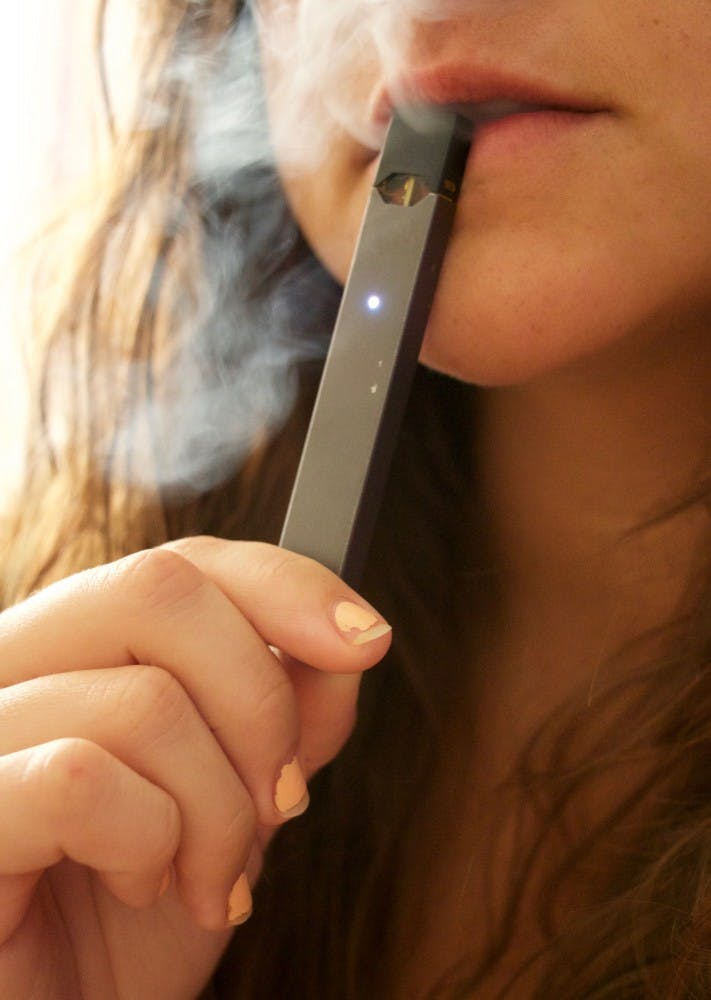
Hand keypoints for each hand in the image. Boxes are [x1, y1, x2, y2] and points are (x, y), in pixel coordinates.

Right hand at [0, 538, 390, 998]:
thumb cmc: (141, 913)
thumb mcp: (240, 797)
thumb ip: (289, 711)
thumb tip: (350, 640)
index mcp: (75, 649)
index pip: (181, 563)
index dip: (283, 585)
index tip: (366, 639)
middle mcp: (14, 665)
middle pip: (159, 590)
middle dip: (259, 704)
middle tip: (282, 802)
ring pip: (145, 700)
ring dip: (219, 811)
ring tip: (212, 880)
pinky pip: (82, 780)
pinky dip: (148, 844)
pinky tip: (140, 889)